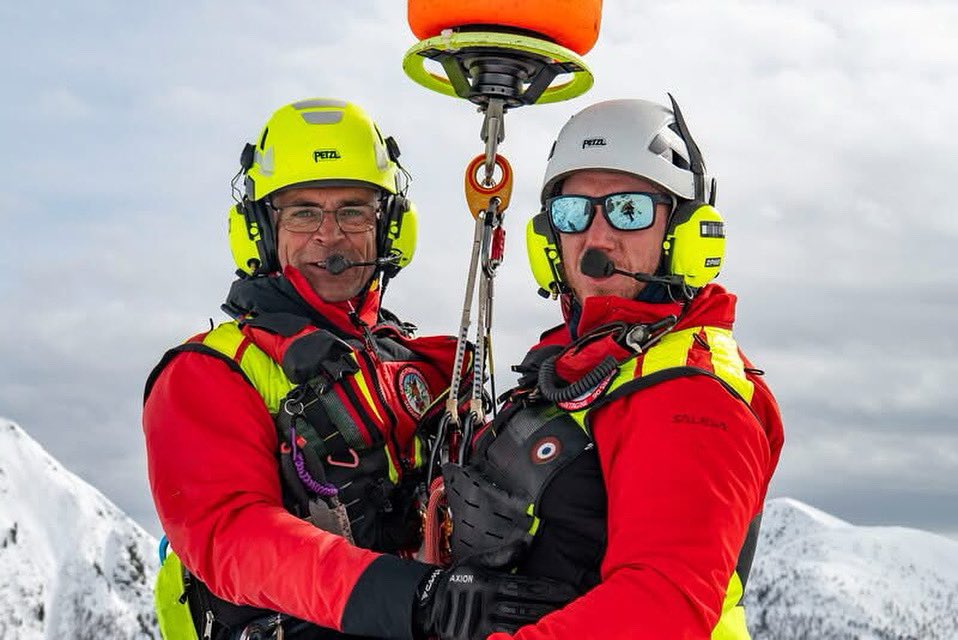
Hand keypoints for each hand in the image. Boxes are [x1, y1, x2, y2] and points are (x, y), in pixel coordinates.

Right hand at [414, 564, 576, 639]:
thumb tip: (527, 543)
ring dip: (544, 624)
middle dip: (553, 608)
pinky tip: (541, 634)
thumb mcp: (477, 563)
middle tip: (578, 606)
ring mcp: (482, 625)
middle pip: (528, 608)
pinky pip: (506, 638)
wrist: (429, 604)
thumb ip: (504, 555)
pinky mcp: (478, 638)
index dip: (550, 589)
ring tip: (568, 623)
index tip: (571, 590)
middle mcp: (487, 604)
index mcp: (489, 583)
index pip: (527, 587)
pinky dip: (524, 636)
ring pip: (520, 625)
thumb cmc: (457, 581)